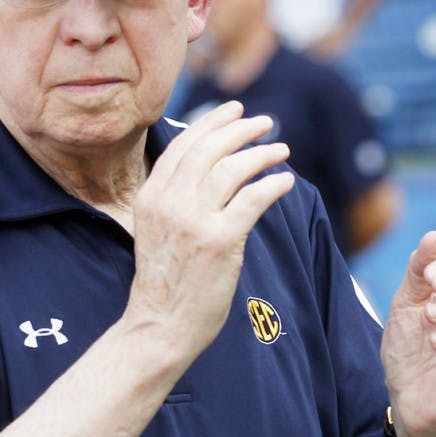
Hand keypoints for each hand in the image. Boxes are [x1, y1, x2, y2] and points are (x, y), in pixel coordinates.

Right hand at [126, 101, 294, 364]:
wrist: (159, 325)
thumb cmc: (163, 283)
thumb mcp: (153, 230)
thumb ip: (173, 200)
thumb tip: (208, 171)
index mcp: (150, 197)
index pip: (183, 146)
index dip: (211, 123)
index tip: (233, 110)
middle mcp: (169, 202)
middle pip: (209, 149)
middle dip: (240, 129)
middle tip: (265, 123)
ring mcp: (194, 220)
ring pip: (234, 168)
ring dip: (262, 154)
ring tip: (281, 150)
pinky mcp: (220, 241)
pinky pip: (254, 198)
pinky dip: (273, 184)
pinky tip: (285, 182)